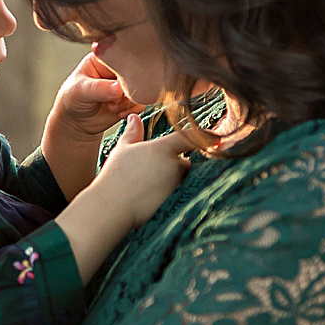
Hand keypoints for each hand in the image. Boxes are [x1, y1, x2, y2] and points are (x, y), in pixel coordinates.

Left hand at [42, 51, 142, 197]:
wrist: (74, 127)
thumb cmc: (70, 105)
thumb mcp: (76, 94)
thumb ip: (96, 89)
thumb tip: (116, 88)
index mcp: (103, 55)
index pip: (123, 51)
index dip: (124, 67)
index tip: (115, 85)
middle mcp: (118, 65)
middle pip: (138, 68)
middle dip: (127, 86)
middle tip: (114, 99)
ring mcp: (129, 81)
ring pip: (143, 85)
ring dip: (130, 99)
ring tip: (110, 107)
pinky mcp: (135, 97)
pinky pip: (143, 99)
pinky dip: (133, 108)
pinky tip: (116, 112)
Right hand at [87, 113, 195, 229]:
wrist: (111, 207)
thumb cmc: (115, 176)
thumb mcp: (123, 149)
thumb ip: (133, 132)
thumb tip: (134, 117)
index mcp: (163, 149)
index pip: (190, 137)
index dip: (205, 135)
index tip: (214, 136)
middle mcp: (174, 166)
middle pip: (185, 162)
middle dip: (176, 165)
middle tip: (154, 172)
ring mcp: (176, 185)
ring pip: (182, 180)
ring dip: (174, 181)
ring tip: (150, 186)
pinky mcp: (176, 202)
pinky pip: (180, 195)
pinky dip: (171, 195)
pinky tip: (153, 198)